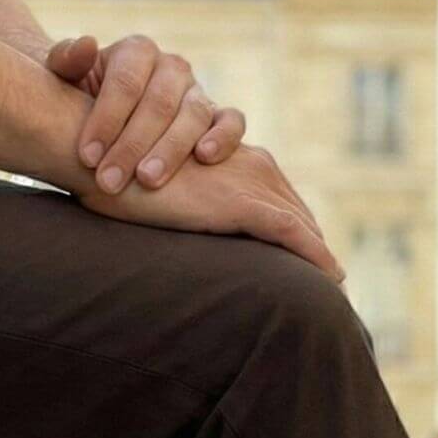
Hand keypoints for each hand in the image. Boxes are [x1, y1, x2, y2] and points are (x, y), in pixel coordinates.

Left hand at [47, 32, 246, 194]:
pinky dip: (224, 137)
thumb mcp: (65, 79)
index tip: (86, 157)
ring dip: (171, 149)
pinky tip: (205, 157)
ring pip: (194, 114)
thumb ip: (66, 60)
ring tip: (147, 180)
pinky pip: (233, 122)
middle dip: (132, 145)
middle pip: (159, 103)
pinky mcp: (220, 118)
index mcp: (137, 51)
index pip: (125, 81)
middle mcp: (172, 67)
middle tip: (110, 181)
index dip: (105, 119)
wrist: (111, 120)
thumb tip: (88, 44)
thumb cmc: (83, 102)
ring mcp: (198, 92)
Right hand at [79, 141, 344, 281]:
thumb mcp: (154, 185)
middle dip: (315, 240)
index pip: (273, 194)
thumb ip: (176, 196)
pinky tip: (334, 278)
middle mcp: (247, 163)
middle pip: (294, 207)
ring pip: (300, 221)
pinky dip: (314, 255)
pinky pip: (290, 233)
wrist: (98, 149)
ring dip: (321, 254)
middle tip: (336, 279)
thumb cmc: (112, 168)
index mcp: (229, 159)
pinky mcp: (240, 202)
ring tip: (339, 288)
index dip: (294, 222)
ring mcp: (247, 180)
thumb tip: (167, 216)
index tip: (310, 252)